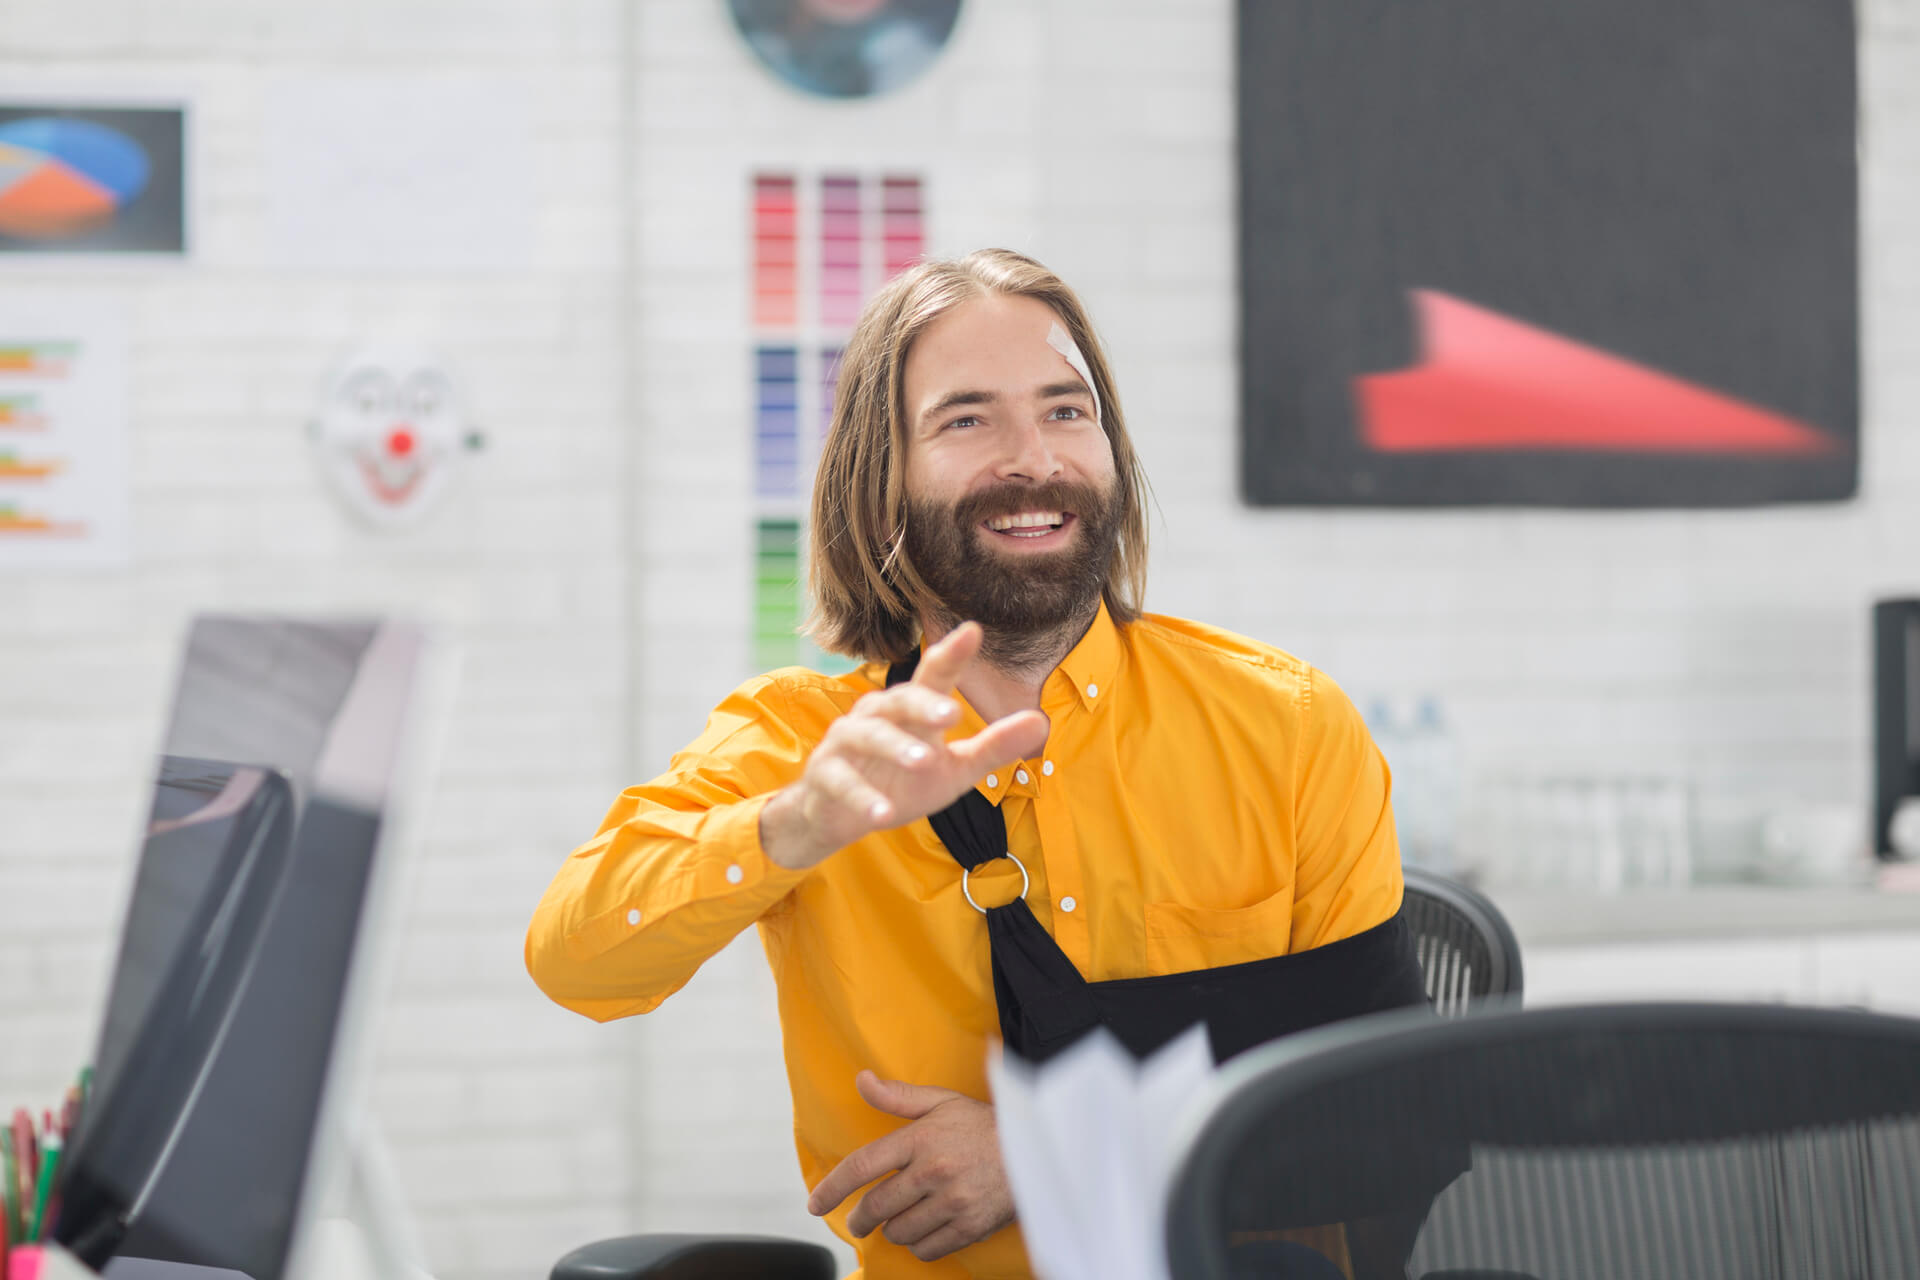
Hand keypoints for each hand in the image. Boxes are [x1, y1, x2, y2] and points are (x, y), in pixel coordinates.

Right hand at [760, 621, 1047, 869]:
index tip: (973, 631)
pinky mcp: (824, 775)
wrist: (840, 816)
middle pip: (899, 701)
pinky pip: (840, 781)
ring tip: (923, 760)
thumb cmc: (901, 783)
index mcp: (909, 709)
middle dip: (923, 704)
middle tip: (952, 714)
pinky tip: (881, 813)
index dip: (951, 655)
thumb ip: (993, 747)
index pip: (933, 676)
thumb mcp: (954, 769)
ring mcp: (845, 743)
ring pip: (868, 736)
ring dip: (894, 747)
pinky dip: (860, 796)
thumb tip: (1041, 722)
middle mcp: (876, 716)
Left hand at [807, 1070, 1015, 1261]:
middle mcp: (933, 1171)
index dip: (832, 1188)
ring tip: (898, 1220)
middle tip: (859, 1219)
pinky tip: (923, 1231)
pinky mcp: (969, 1227)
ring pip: (899, 1231)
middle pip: (876, 1206)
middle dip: (860, 1217)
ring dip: (892, 1229)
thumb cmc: (984, 1125)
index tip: (815, 1204)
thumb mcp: (942, 1101)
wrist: (1037, 1151)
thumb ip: (899, 1096)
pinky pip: (927, 1249)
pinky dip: (919, 1245)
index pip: (863, 1166)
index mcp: (921, 1138)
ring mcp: (952, 1202)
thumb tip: (861, 1080)